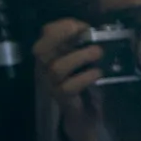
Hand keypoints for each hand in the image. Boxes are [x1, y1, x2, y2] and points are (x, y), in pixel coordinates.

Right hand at [33, 19, 107, 140]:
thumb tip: (101, 28)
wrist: (86, 115)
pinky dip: (84, 78)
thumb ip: (88, 43)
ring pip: (56, 68)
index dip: (61, 26)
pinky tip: (98, 73)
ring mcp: (52, 85)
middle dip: (60, 37)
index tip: (82, 25)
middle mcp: (47, 68)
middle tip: (84, 32)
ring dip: (79, 57)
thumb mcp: (87, 58)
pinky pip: (68, 88)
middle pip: (40, 49)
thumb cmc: (87, 81)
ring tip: (98, 53)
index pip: (45, 34)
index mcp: (53, 54)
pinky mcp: (63, 99)